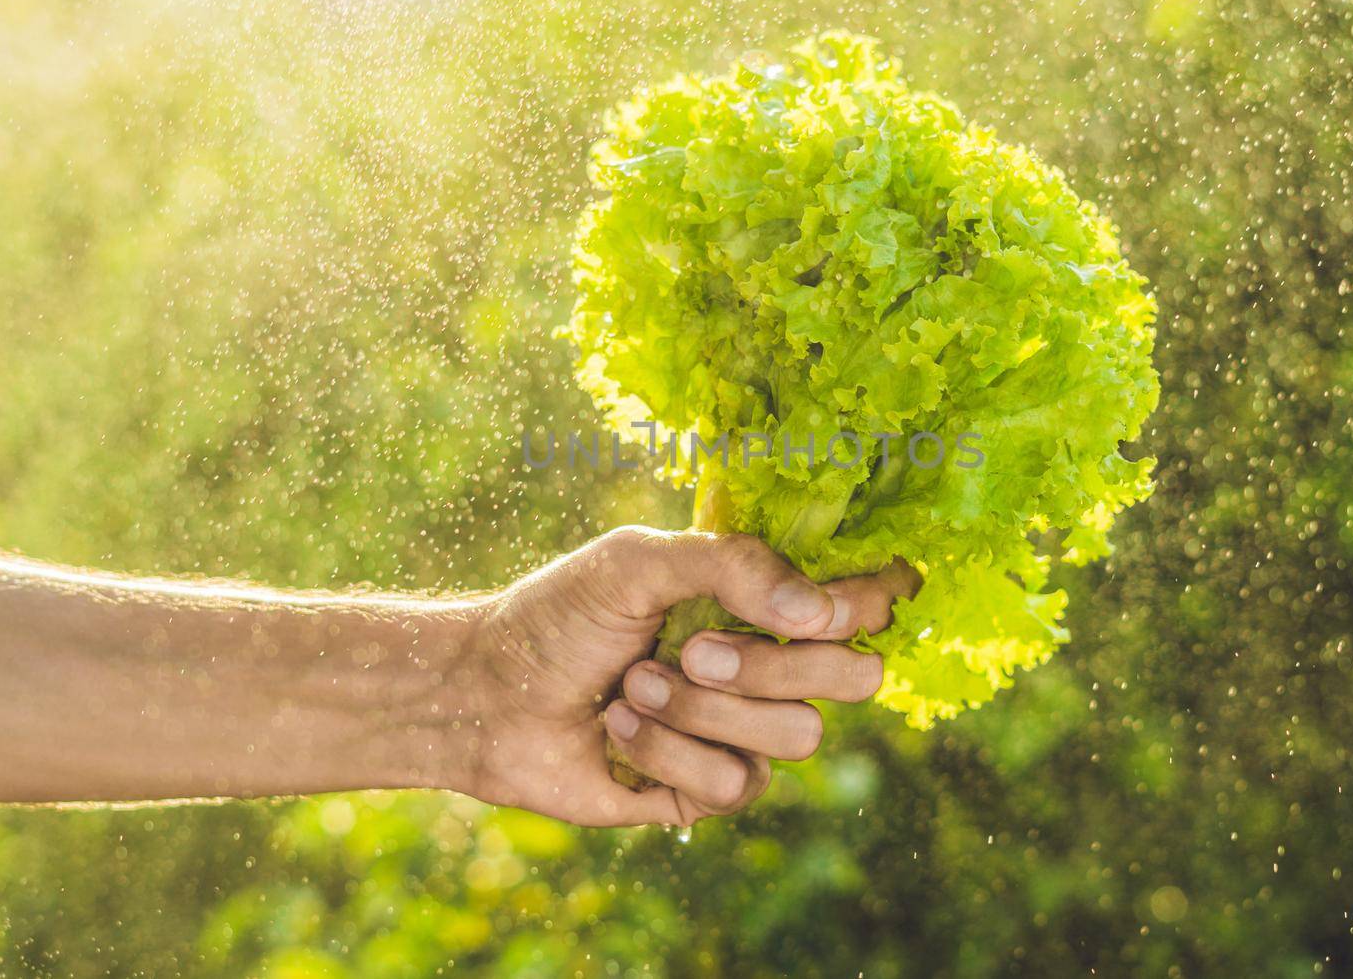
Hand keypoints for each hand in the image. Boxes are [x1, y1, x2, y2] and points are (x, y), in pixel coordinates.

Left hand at [454, 527, 917, 826]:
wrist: (484, 694)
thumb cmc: (560, 615)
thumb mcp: (637, 561)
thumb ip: (732, 564)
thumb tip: (817, 613)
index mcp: (764, 600)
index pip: (868, 602)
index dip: (864, 604)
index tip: (814, 606)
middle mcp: (770, 666)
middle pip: (855, 676)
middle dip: (772, 665)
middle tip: (692, 649)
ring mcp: (743, 733)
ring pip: (797, 735)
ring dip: (701, 710)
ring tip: (632, 686)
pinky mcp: (708, 791)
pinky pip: (735, 783)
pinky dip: (666, 752)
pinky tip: (618, 730)